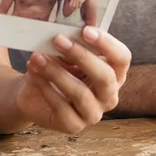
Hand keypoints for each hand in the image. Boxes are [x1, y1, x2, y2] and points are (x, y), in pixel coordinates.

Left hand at [15, 26, 130, 134]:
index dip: (107, 44)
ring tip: (38, 56)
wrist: (33, 89)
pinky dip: (45, 86)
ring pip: (81, 93)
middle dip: (81, 56)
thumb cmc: (57, 66)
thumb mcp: (67, 52)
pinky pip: (61, 107)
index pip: (122, 58)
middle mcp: (108, 96)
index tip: (85, 30)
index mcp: (114, 73)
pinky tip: (34, 71)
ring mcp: (93, 114)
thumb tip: (67, 32)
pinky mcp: (73, 125)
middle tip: (58, 40)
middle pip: (105, 77)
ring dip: (56, 72)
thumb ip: (73, 43)